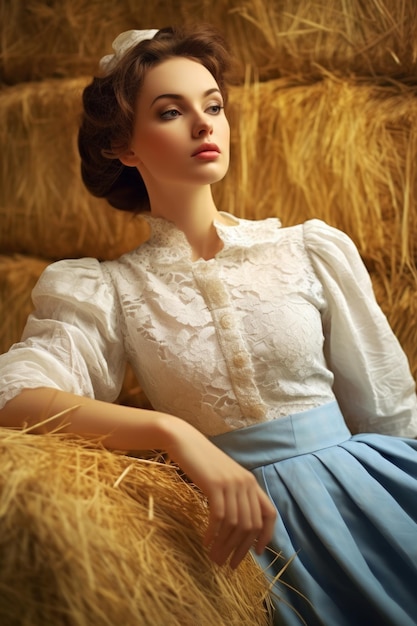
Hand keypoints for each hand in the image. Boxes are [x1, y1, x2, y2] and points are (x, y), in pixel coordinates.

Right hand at [164, 417, 276, 568]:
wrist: (185, 441)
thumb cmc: (202, 462)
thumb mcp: (225, 478)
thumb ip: (235, 495)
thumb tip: (238, 525)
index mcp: (251, 482)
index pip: (269, 513)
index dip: (266, 536)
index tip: (257, 554)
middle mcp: (246, 483)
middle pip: (251, 525)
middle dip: (240, 549)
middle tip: (228, 564)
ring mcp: (231, 483)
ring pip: (235, 524)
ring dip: (225, 546)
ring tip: (214, 558)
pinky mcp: (215, 485)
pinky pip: (219, 517)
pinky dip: (214, 534)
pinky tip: (206, 542)